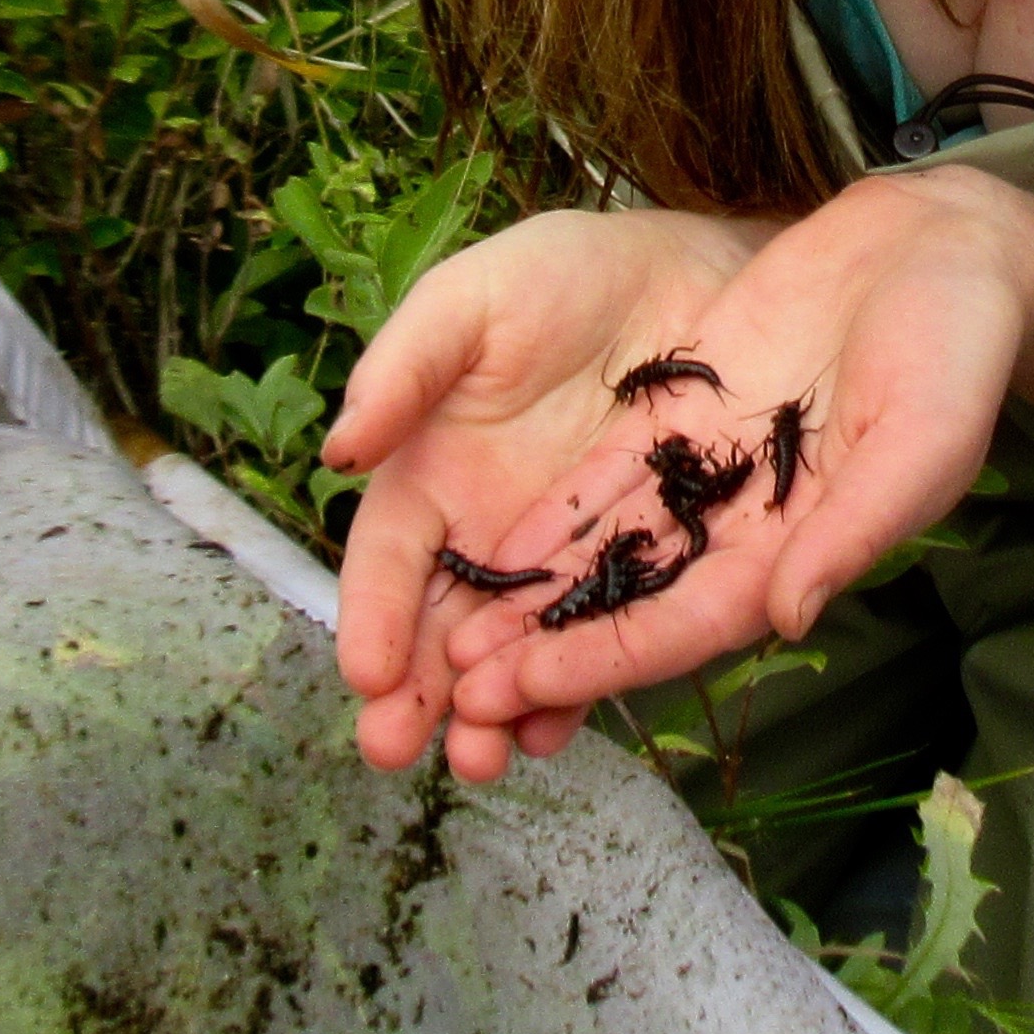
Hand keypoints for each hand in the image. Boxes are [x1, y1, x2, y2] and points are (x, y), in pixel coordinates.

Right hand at [328, 204, 765, 768]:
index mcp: (431, 472)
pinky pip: (598, 636)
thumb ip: (407, 365)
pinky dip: (575, 685)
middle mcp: (486, 531)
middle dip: (418, 695)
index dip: (372, 615)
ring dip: (492, 709)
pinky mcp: (631, 567)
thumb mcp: (473, 300)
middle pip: (440, 628)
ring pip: (514, 651)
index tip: (366, 672)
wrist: (693, 275)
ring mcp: (559, 558)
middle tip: (403, 750)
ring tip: (483, 758)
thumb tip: (340, 448)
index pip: (390, 558)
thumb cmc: (565, 276)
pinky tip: (560, 724)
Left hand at [434, 167, 1033, 782]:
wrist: (938, 251)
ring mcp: (706, 469)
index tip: (529, 685)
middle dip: (550, 645)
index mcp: (803, 547)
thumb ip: (855, 528)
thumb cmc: (955, 348)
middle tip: (457, 688)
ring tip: (452, 639)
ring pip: (607, 548)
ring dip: (536, 594)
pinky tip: (487, 542)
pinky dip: (553, 516)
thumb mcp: (924, 438)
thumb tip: (787, 619)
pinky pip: (607, 476)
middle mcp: (744, 525)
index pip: (691, 621)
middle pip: (633, 601)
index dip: (610, 657)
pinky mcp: (682, 413)